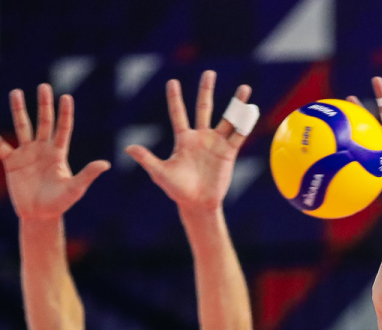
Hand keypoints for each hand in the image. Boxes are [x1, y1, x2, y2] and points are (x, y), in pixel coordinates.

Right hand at [0, 84, 109, 222]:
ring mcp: (26, 154)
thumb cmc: (59, 203)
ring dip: (18, 110)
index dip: (64, 113)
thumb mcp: (75, 189)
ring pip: (22, 127)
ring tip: (16, 92)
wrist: (39, 216)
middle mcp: (42, 149)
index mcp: (58, 153)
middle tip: (44, 86)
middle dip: (44, 105)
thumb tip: (106, 164)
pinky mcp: (11, 162)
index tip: (66, 96)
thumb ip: (88, 174)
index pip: (63, 129)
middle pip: (43, 122)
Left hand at [127, 72, 252, 216]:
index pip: (178, 113)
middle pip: (204, 108)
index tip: (172, 81)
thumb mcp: (160, 173)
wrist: (198, 204)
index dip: (175, 98)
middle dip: (206, 90)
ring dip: (236, 104)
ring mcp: (216, 144)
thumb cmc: (177, 190)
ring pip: (228, 119)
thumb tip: (128, 148)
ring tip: (245, 88)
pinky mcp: (229, 153)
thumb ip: (147, 158)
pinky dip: (246, 124)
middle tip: (210, 73)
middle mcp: (201, 137)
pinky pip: (239, 135)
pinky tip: (252, 111)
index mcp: (183, 139)